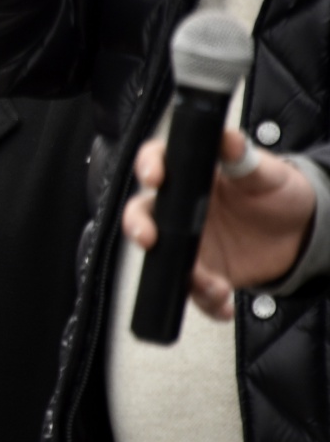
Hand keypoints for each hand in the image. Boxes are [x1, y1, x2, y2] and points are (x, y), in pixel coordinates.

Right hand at [122, 130, 316, 318]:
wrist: (301, 236)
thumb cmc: (279, 195)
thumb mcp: (267, 172)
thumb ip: (244, 158)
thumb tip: (228, 139)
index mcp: (192, 176)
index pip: (158, 163)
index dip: (149, 166)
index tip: (155, 177)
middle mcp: (182, 210)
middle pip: (144, 213)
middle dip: (139, 226)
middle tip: (149, 238)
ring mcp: (191, 243)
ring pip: (165, 258)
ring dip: (182, 275)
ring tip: (212, 284)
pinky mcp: (206, 272)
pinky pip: (196, 291)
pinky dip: (206, 301)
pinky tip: (223, 302)